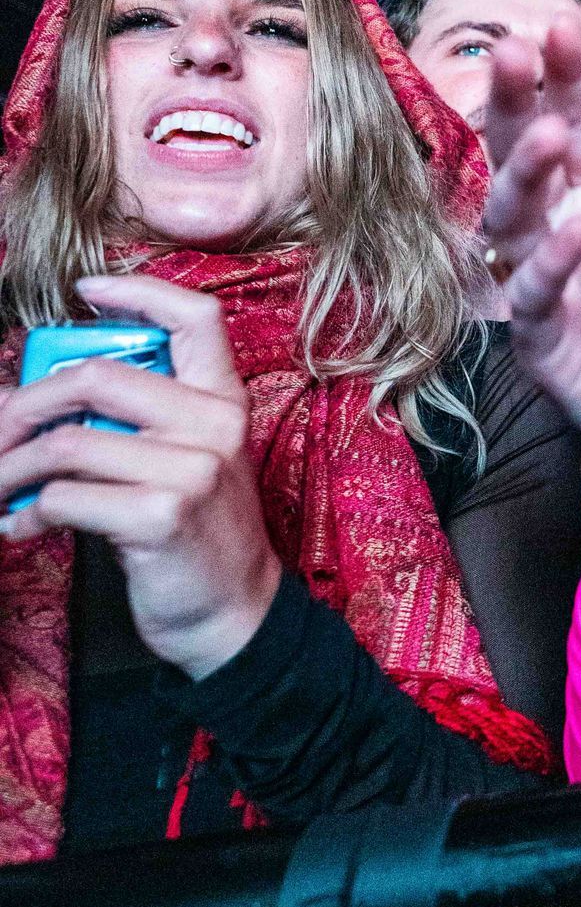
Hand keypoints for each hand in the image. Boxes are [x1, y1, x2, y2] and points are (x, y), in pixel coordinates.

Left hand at [0, 274, 279, 679]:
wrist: (234, 615)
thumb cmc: (198, 536)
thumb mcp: (189, 462)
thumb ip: (137, 421)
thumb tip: (35, 395)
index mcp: (224, 401)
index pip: (195, 318)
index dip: (138, 291)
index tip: (88, 291)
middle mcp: (214, 425)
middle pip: (97, 378)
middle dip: (24, 406)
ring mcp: (192, 469)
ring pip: (67, 443)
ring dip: (11, 470)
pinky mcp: (161, 516)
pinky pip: (64, 497)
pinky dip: (25, 514)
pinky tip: (22, 527)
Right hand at [483, 14, 580, 473]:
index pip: (576, 117)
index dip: (565, 76)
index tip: (561, 28)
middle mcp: (563, 222)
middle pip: (525, 152)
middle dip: (517, 103)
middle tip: (517, 52)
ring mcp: (544, 277)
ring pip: (515, 217)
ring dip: (527, 175)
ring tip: (551, 136)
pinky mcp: (542, 338)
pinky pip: (533, 295)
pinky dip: (550, 263)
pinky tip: (576, 232)